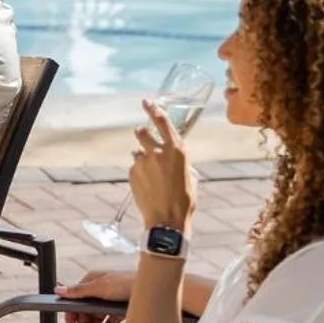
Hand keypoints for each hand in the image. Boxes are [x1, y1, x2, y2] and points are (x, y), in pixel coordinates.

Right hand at [56, 267, 134, 322]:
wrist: (153, 292)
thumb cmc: (127, 283)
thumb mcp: (100, 287)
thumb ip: (78, 291)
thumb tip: (59, 290)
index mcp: (92, 282)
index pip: (74, 300)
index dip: (72, 314)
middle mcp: (99, 292)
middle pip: (84, 313)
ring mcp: (108, 302)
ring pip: (95, 320)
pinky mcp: (118, 311)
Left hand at [128, 100, 197, 236]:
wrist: (167, 220)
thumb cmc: (184, 200)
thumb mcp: (190, 177)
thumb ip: (180, 163)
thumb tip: (173, 160)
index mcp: (177, 150)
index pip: (163, 122)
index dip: (154, 110)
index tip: (148, 102)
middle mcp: (158, 152)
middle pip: (142, 133)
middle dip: (142, 134)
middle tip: (143, 139)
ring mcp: (143, 162)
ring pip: (137, 153)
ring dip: (142, 159)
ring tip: (151, 177)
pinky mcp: (133, 173)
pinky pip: (135, 169)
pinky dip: (139, 175)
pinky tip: (148, 188)